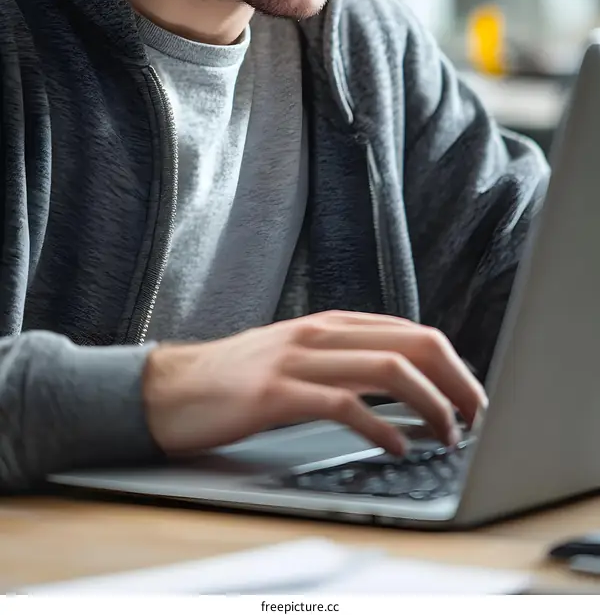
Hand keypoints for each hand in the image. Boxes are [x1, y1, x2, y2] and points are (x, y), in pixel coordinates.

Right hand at [143, 310, 487, 458]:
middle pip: (413, 344)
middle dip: (457, 382)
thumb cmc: (237, 380)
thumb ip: (346, 361)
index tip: (473, 398)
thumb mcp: (299, 358)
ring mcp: (298, 360)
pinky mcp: (276, 394)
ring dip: (431, 406)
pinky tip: (396, 446)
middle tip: (477, 417)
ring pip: (388, 370)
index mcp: (331, 324)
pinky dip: (381, 428)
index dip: (454, 366)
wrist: (171, 389)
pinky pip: (344, 405)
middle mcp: (320, 334)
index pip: (413, 332)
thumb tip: (407, 384)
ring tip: (447, 435)